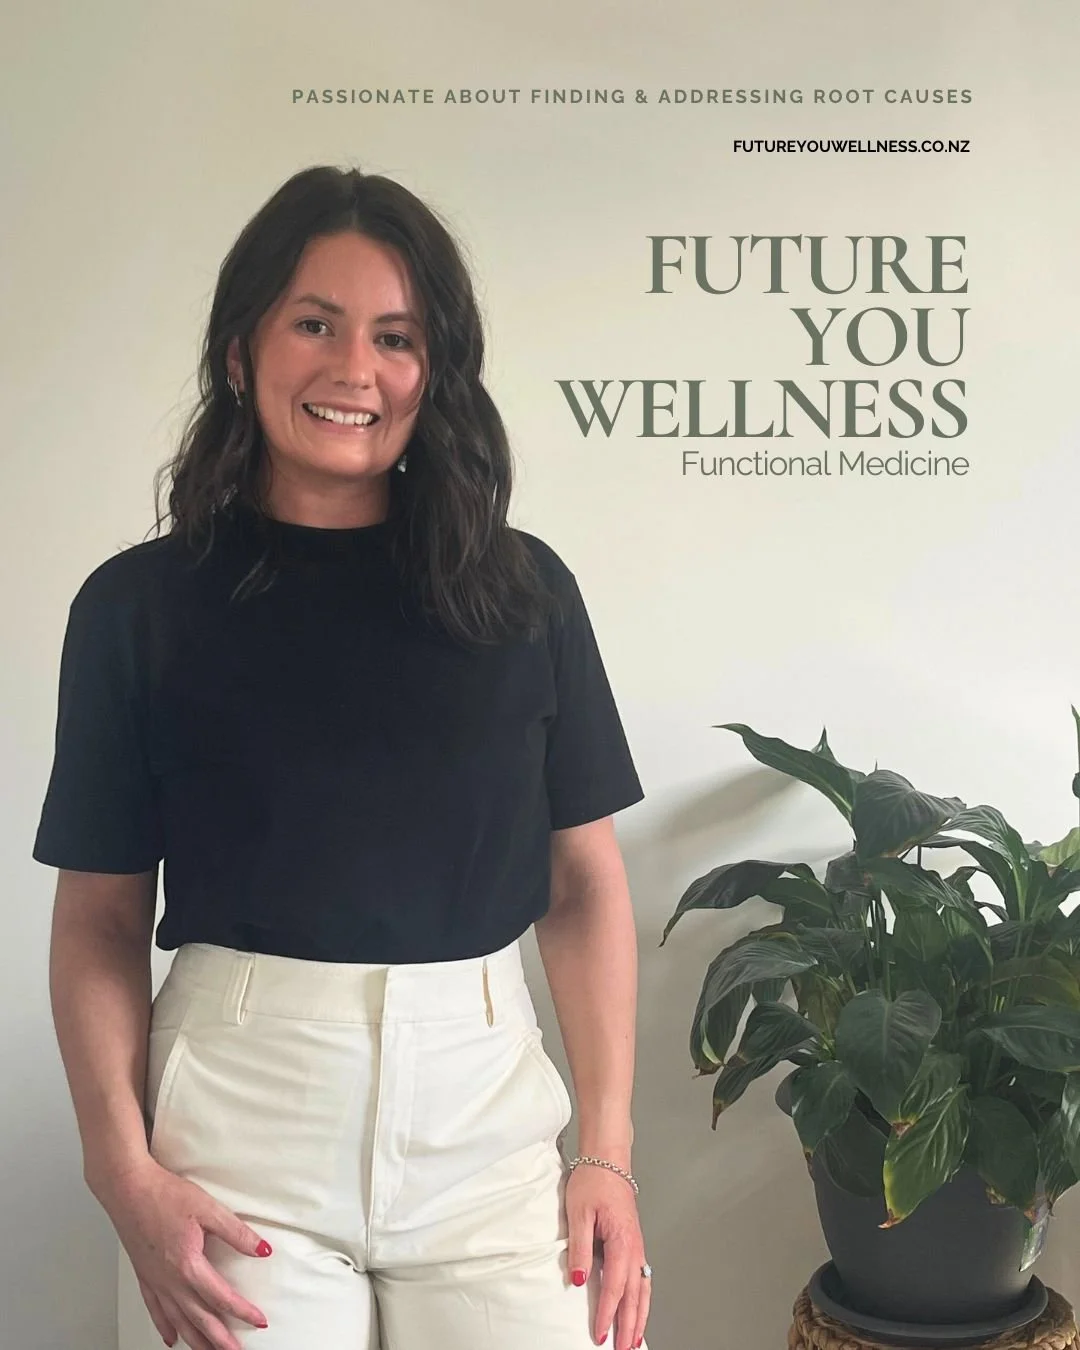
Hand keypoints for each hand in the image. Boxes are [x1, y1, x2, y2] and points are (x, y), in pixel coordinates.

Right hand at [96, 1156, 271, 1349]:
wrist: (127, 1189)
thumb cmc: (164, 1195)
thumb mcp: (208, 1209)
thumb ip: (237, 1233)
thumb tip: (262, 1250)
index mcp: (188, 1266)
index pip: (221, 1298)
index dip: (243, 1312)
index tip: (259, 1322)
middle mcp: (170, 1280)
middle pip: (199, 1319)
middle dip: (219, 1339)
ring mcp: (154, 1281)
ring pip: (177, 1321)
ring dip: (195, 1340)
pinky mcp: (143, 1275)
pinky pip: (155, 1310)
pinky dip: (164, 1327)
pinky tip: (170, 1338)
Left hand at [565, 1164, 649, 1349]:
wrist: (609, 1159)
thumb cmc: (594, 1180)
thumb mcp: (579, 1212)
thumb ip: (579, 1248)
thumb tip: (578, 1279)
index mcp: (621, 1241)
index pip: (615, 1287)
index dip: (607, 1314)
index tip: (599, 1335)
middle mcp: (634, 1247)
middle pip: (634, 1295)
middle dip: (629, 1326)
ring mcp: (637, 1245)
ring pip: (643, 1289)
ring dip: (639, 1316)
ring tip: (634, 1339)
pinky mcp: (634, 1242)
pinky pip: (643, 1277)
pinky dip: (642, 1298)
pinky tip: (639, 1308)